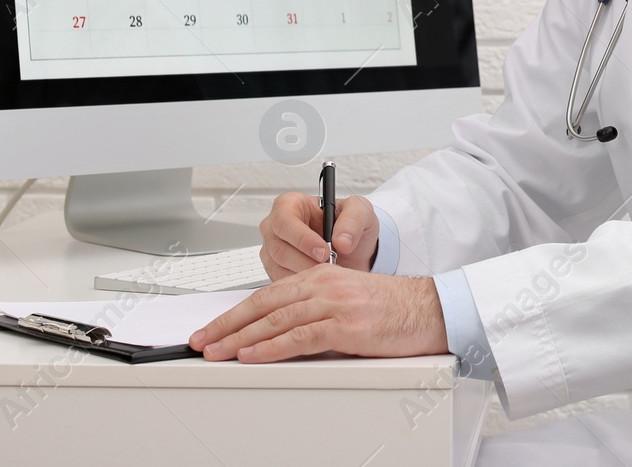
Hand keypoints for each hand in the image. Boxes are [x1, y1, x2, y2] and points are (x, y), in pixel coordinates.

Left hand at [188, 264, 448, 362]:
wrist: (429, 310)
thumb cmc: (392, 309)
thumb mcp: (347, 302)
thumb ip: (315, 312)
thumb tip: (282, 337)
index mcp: (321, 276)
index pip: (267, 295)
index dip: (236, 313)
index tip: (214, 328)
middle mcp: (323, 284)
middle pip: (264, 305)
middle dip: (227, 325)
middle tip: (202, 340)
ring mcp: (333, 303)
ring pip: (275, 320)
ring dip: (240, 338)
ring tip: (217, 351)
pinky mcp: (345, 325)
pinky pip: (299, 337)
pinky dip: (270, 348)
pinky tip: (251, 356)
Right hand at [258, 191, 379, 279]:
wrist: (353, 250)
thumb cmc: (349, 225)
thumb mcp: (360, 211)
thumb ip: (353, 220)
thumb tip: (341, 241)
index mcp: (290, 204)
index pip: (284, 221)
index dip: (302, 238)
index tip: (324, 251)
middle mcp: (276, 227)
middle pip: (279, 248)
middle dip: (306, 260)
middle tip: (329, 266)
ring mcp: (273, 250)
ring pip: (279, 268)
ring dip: (305, 273)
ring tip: (328, 273)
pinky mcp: (275, 270)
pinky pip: (282, 281)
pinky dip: (301, 285)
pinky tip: (319, 281)